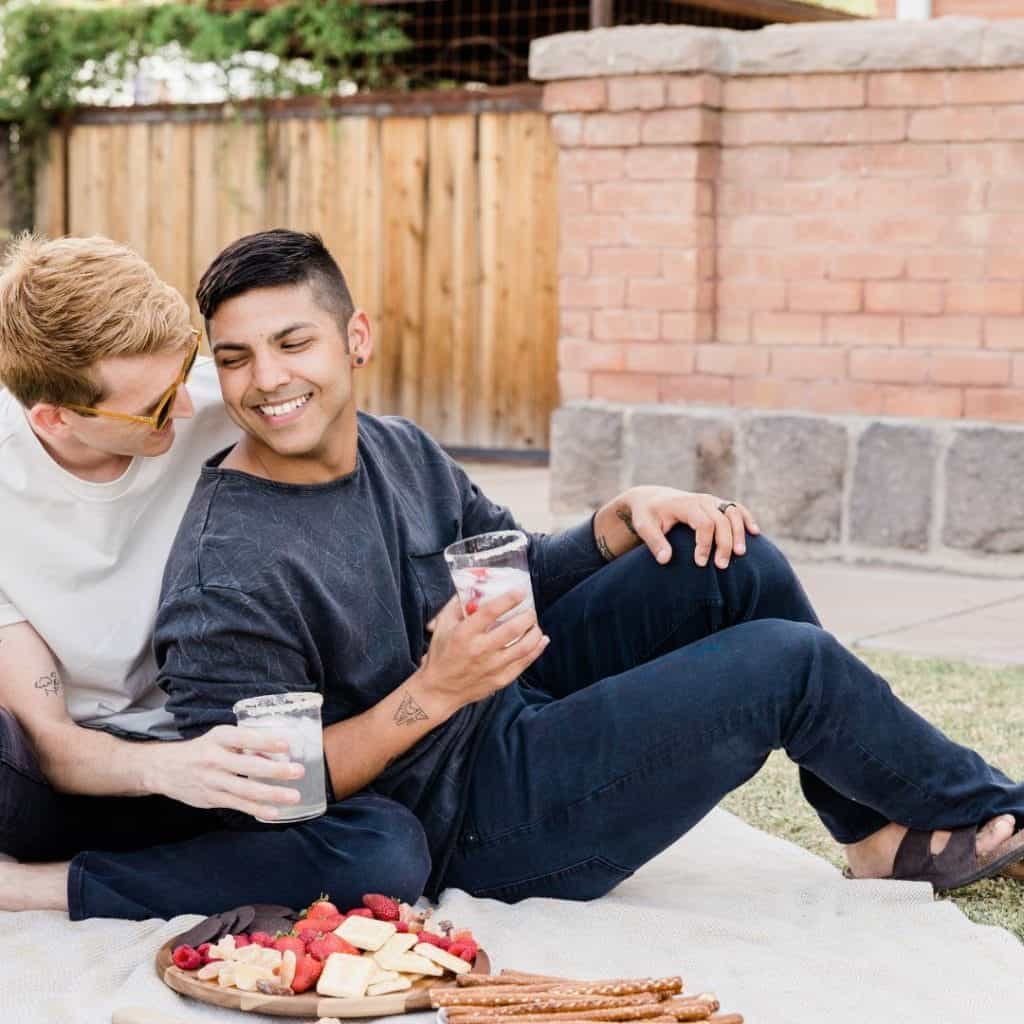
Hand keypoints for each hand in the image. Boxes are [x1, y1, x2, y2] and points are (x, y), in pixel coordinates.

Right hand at [145, 724, 305, 819]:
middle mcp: (214, 759)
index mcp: (219, 738)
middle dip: (276, 770)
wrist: (164, 768)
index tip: (286, 745)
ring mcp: (212, 781)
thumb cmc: (202, 749)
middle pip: (248, 766)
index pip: (244, 738)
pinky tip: (274, 812)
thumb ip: (245, 744)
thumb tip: (276, 753)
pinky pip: (238, 804)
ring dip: (272, 794)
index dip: (265, 741)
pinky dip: (257, 809)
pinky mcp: (211, 798)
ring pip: (245, 789)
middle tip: (299, 771)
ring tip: (294, 796)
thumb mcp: (220, 738)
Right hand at [417, 593, 548, 713]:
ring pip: (524, 647)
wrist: (439, 690)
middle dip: (528, 616)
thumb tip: (474, 588)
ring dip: (535, 632)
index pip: (490, 612)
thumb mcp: (442, 626)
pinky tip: (541, 640)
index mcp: (464, 634)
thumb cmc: (441, 654)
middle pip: (513, 629)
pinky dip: (537, 649)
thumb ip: (457, 605)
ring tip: (534, 624)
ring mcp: (492, 667)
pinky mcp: (500, 679)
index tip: (521, 591)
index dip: (509, 599)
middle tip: (530, 610)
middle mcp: (480, 650)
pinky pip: (524, 663)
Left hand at [619, 486, 759, 568]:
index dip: (705, 544)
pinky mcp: (717, 504)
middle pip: (722, 520)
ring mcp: (712, 500)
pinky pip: (737, 509)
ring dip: (739, 533)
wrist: (652, 498)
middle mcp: (701, 500)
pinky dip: (746, 519)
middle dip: (724, 544)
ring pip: (733, 513)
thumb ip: (654, 542)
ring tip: (741, 554)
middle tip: (722, 566)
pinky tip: (754, 533)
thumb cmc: (647, 515)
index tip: (700, 563)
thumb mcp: (644, 526)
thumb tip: (665, 560)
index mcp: (685, 504)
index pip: (704, 523)